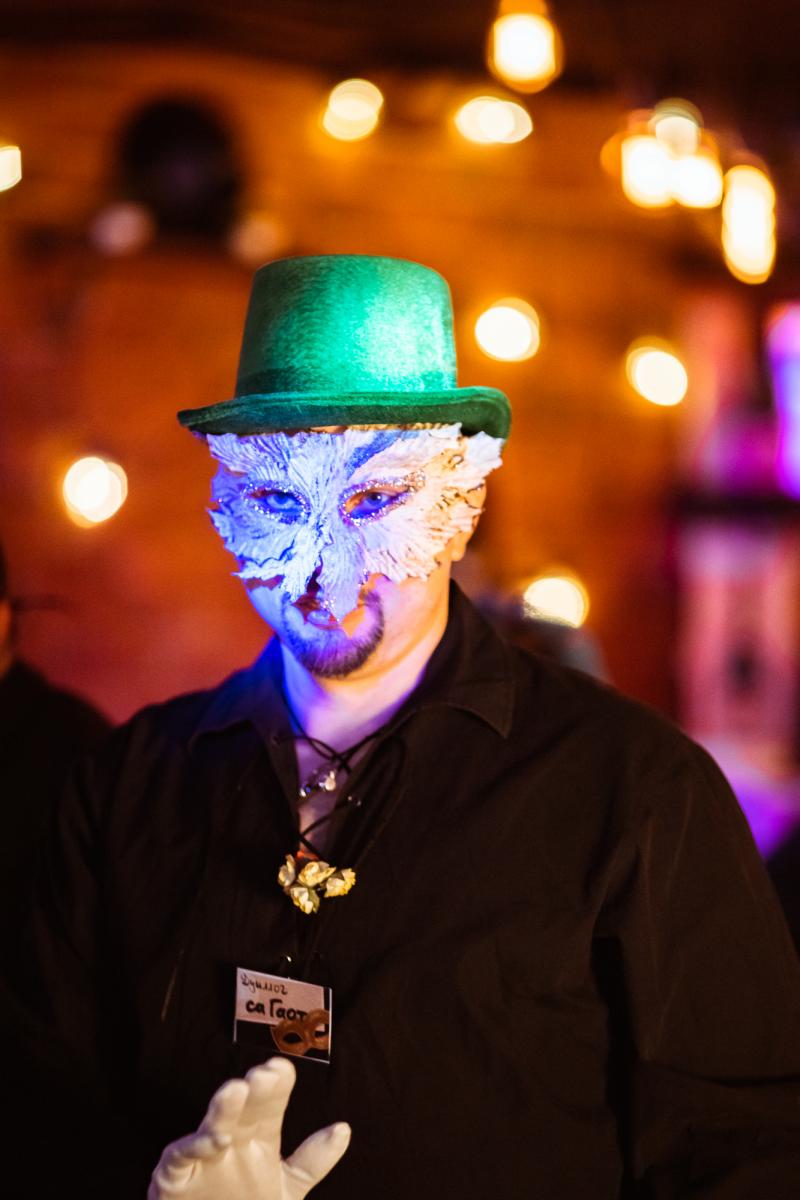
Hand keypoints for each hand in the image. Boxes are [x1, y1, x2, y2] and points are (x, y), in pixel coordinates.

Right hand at [148, 1056, 350, 1198]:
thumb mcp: (287, 1190)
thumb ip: (313, 1161)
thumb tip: (344, 1128)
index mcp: (259, 1138)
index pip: (270, 1105)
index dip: (277, 1086)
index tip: (283, 1068)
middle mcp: (232, 1140)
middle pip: (244, 1110)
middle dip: (253, 1092)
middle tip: (264, 1074)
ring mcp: (203, 1157)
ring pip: (214, 1125)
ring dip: (224, 1109)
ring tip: (236, 1091)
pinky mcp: (174, 1177)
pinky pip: (181, 1156)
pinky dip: (196, 1146)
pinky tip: (216, 1140)